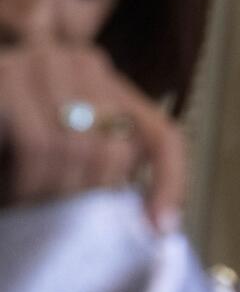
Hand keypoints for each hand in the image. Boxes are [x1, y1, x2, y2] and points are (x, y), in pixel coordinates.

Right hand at [0, 43, 184, 229]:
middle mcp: (80, 62)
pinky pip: (40, 145)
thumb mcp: (65, 154)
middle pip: (116, 149)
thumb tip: (158, 224)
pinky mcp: (3, 79)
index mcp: (106, 80)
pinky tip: (15, 196)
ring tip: (31, 210)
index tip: (161, 229)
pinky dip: (30, 182)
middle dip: (88, 198)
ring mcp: (39, 63)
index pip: (161, 136)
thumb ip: (102, 165)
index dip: (171, 183)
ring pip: (78, 150)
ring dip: (52, 194)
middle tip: (62, 226)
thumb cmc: (9, 148)